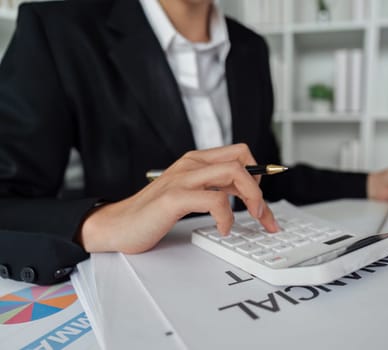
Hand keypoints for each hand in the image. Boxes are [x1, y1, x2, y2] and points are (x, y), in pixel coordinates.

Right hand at [78, 144, 278, 253]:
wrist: (118, 224)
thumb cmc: (154, 212)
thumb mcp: (191, 193)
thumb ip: (215, 186)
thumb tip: (247, 192)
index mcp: (196, 161)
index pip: (240, 153)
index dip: (259, 173)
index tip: (265, 197)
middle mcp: (191, 164)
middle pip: (242, 161)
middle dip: (260, 188)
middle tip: (263, 214)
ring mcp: (182, 178)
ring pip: (234, 172)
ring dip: (253, 198)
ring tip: (252, 218)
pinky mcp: (174, 197)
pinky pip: (215, 199)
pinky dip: (227, 216)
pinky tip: (224, 229)